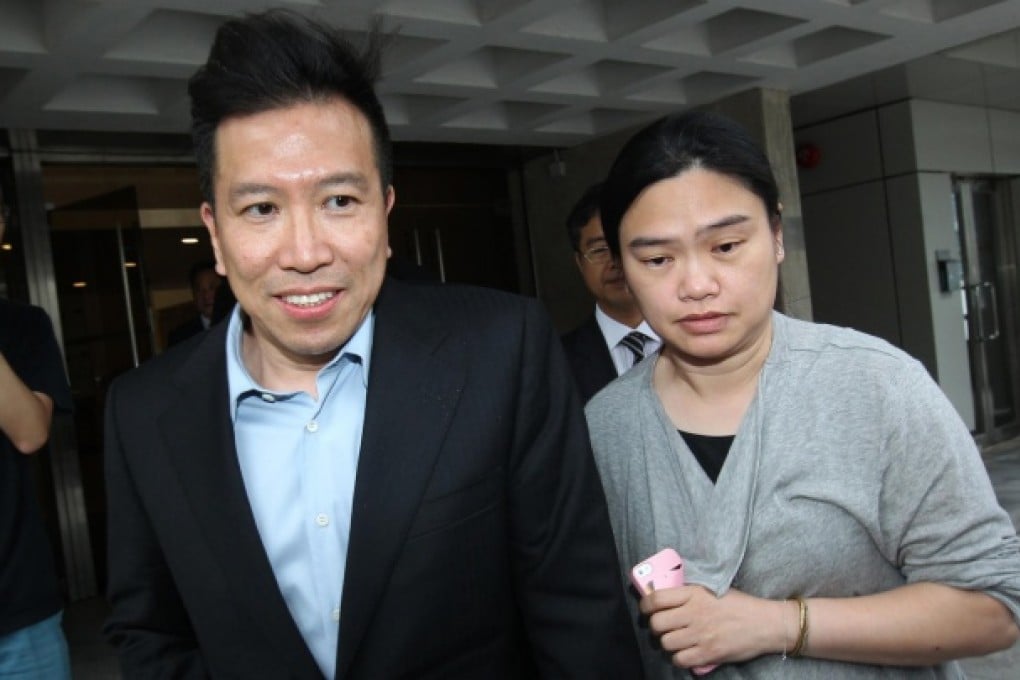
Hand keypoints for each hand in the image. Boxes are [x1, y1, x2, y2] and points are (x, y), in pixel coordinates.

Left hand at [640, 585, 786, 668]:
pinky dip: (679, 658)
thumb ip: (689, 594)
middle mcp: (694, 613)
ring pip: (666, 643)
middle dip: (655, 627)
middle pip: (657, 623)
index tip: (646, 609)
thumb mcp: (712, 589)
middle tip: (661, 627)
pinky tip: (685, 653)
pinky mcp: (709, 653)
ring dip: (667, 643)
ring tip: (674, 640)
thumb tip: (664, 599)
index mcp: (694, 594)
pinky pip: (680, 660)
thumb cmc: (739, 605)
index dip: (645, 605)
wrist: (765, 623)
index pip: (656, 599)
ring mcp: (701, 634)